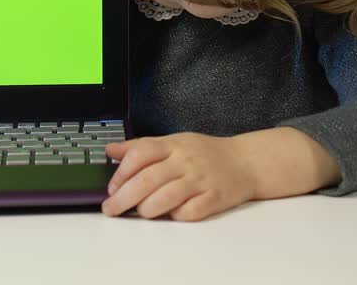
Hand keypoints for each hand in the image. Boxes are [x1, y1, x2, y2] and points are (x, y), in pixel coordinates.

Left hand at [101, 133, 256, 221]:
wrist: (246, 162)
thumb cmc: (206, 154)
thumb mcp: (174, 141)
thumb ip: (142, 147)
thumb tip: (111, 150)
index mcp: (174, 144)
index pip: (141, 153)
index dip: (121, 172)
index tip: (111, 187)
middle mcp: (186, 160)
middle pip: (148, 179)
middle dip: (123, 197)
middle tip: (111, 208)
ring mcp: (201, 179)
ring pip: (166, 197)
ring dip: (147, 209)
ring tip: (142, 212)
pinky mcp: (214, 198)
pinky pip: (189, 212)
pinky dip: (176, 216)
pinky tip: (172, 214)